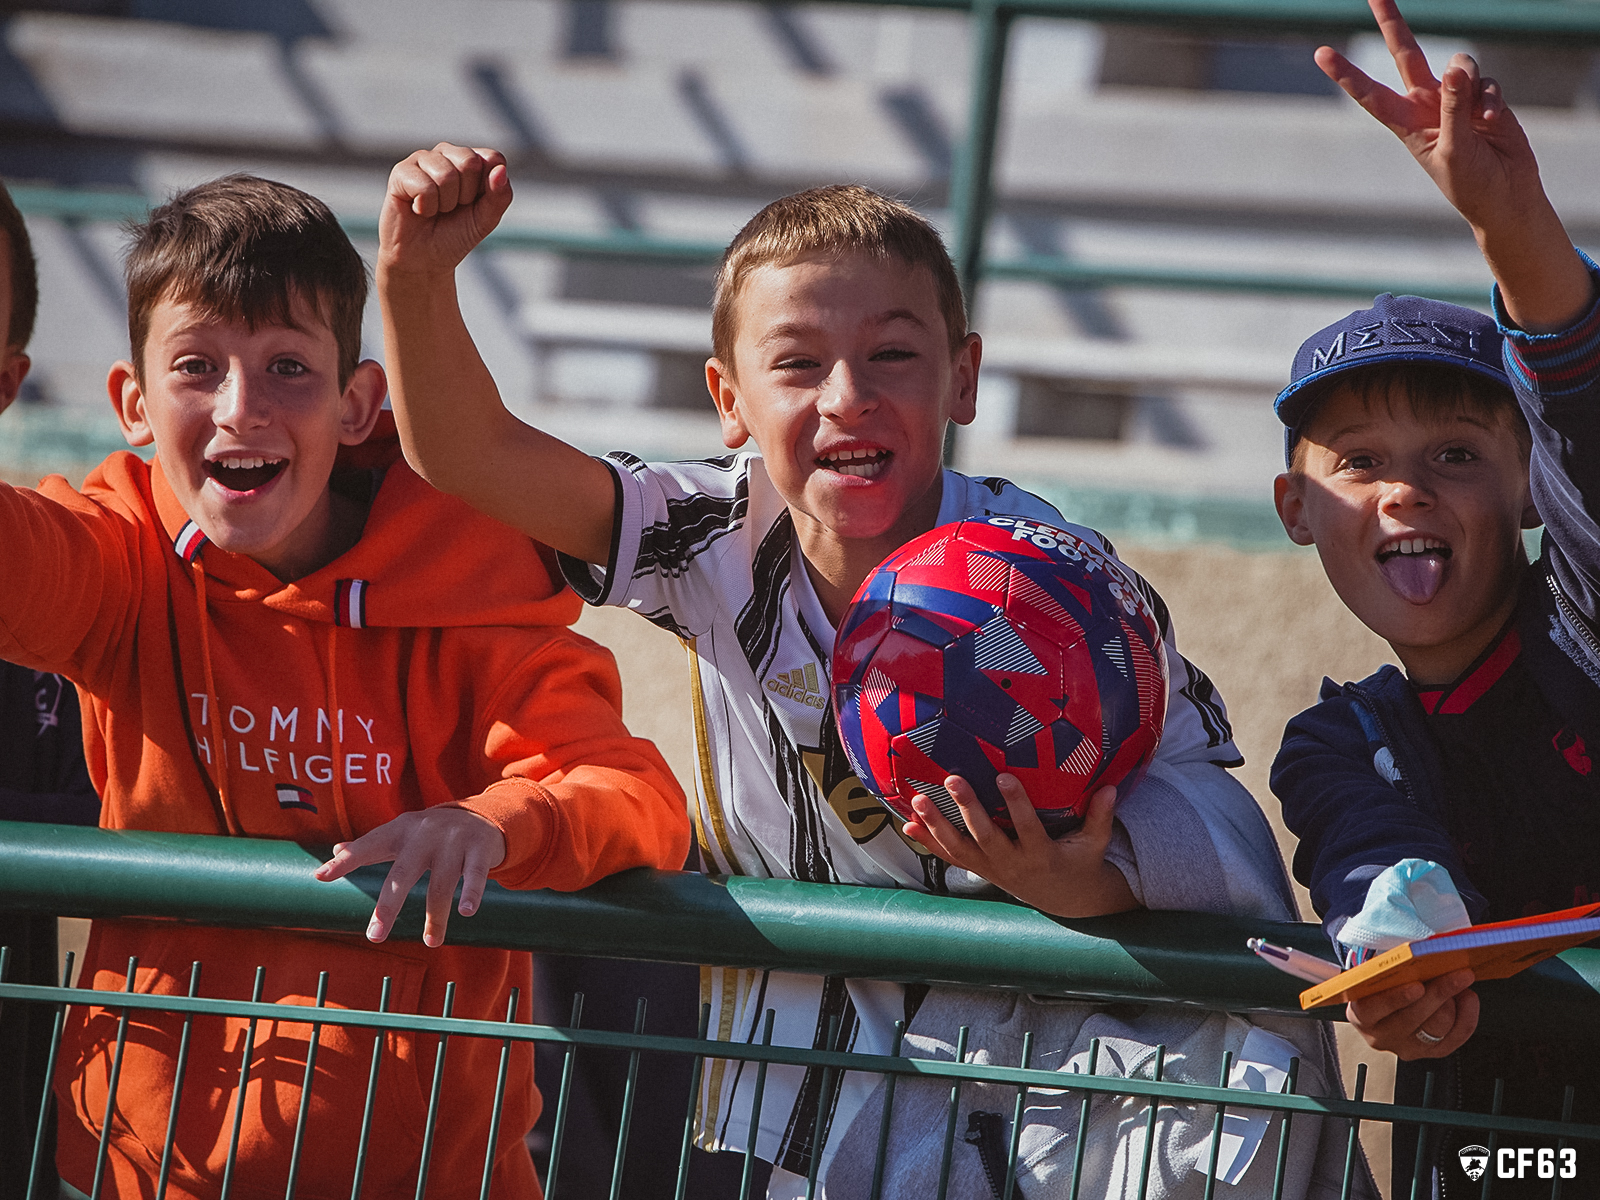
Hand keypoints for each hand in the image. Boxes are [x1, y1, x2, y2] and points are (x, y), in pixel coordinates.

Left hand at [313, 806, 506, 947]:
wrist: (481, 815)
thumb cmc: (431, 833)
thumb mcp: (400, 834)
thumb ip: (368, 846)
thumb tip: (331, 855)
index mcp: (400, 831)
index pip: (368, 845)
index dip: (345, 860)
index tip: (321, 876)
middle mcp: (424, 834)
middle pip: (402, 873)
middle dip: (388, 906)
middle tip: (375, 937)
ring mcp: (453, 841)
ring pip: (440, 883)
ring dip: (435, 917)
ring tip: (431, 942)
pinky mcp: (479, 849)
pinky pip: (475, 874)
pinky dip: (471, 893)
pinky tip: (466, 911)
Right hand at [379, 143, 513, 277]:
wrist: (425, 260)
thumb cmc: (455, 235)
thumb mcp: (486, 219)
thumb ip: (500, 196)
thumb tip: (501, 170)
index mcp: (472, 160)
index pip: (493, 158)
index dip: (489, 188)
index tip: (474, 203)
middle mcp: (447, 153)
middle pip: (470, 162)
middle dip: (465, 195)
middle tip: (452, 208)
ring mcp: (423, 159)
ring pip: (446, 175)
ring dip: (444, 204)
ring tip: (435, 210)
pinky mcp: (401, 171)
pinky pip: (424, 186)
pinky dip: (426, 207)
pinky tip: (419, 210)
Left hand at [903, 775, 1137, 918]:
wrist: (1062, 900)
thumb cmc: (1079, 862)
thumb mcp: (1094, 843)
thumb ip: (1100, 816)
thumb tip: (1112, 786)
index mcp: (1040, 854)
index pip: (1027, 827)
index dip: (1016, 803)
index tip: (1003, 776)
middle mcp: (1011, 863)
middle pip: (985, 836)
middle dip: (967, 809)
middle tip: (952, 779)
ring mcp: (991, 868)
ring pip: (959, 848)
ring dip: (936, 825)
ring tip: (918, 800)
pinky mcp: (979, 869)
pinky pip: (949, 856)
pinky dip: (928, 842)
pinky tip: (906, 825)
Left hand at [1317, 0, 1588, 329]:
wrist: (1505, 197)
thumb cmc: (1471, 183)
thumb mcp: (1454, 150)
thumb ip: (1453, 107)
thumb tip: (1454, 68)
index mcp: (1405, 123)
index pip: (1370, 93)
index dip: (1347, 73)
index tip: (1321, 53)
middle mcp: (1426, 105)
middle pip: (1407, 54)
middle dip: (1392, 22)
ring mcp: (1456, 99)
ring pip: (1458, 65)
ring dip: (1468, 83)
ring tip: (1478, 118)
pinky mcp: (1484, 98)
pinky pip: (1487, 83)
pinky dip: (1490, 100)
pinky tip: (1492, 122)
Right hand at [1346, 968, 1478, 1059]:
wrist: (1388, 1001)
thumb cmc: (1382, 983)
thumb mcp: (1376, 973)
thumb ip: (1388, 966)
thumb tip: (1418, 950)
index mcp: (1361, 1014)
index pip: (1372, 1009)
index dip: (1395, 998)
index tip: (1416, 985)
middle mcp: (1382, 1035)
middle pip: (1412, 1018)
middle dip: (1438, 993)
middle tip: (1456, 973)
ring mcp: (1407, 1047)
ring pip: (1436, 1028)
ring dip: (1452, 1000)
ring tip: (1460, 980)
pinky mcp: (1432, 1052)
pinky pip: (1456, 1037)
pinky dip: (1467, 1015)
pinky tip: (1466, 997)